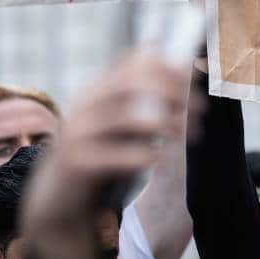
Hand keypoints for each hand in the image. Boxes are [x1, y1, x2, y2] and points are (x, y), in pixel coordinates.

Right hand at [22, 52, 188, 258]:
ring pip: (126, 116)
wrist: (59, 195)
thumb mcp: (125, 122)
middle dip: (173, 93)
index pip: (134, 62)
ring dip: (166, 122)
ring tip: (189, 134)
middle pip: (132, 83)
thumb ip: (149, 100)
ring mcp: (78, 132)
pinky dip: (144, 154)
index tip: (196, 83)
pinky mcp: (77, 163)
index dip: (170, 68)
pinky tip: (161, 158)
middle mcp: (86, 104)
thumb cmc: (104, 153)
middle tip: (200, 111)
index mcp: (99, 88)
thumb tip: (191, 69)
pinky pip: (115, 154)